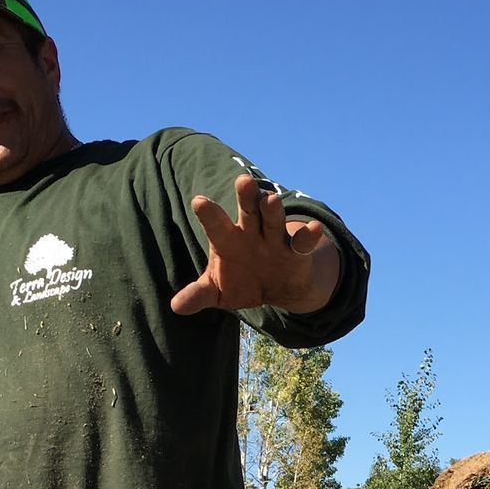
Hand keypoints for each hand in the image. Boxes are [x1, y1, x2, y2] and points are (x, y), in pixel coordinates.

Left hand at [170, 173, 338, 315]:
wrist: (276, 288)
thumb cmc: (240, 281)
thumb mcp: (218, 291)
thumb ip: (199, 295)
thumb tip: (176, 307)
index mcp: (228, 238)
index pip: (216, 225)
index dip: (209, 214)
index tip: (199, 201)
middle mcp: (252, 232)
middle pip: (248, 211)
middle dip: (246, 197)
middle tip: (243, 181)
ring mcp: (275, 239)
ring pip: (274, 220)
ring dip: (273, 211)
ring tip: (270, 201)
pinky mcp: (297, 252)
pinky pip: (303, 243)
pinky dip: (308, 236)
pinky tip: (313, 230)